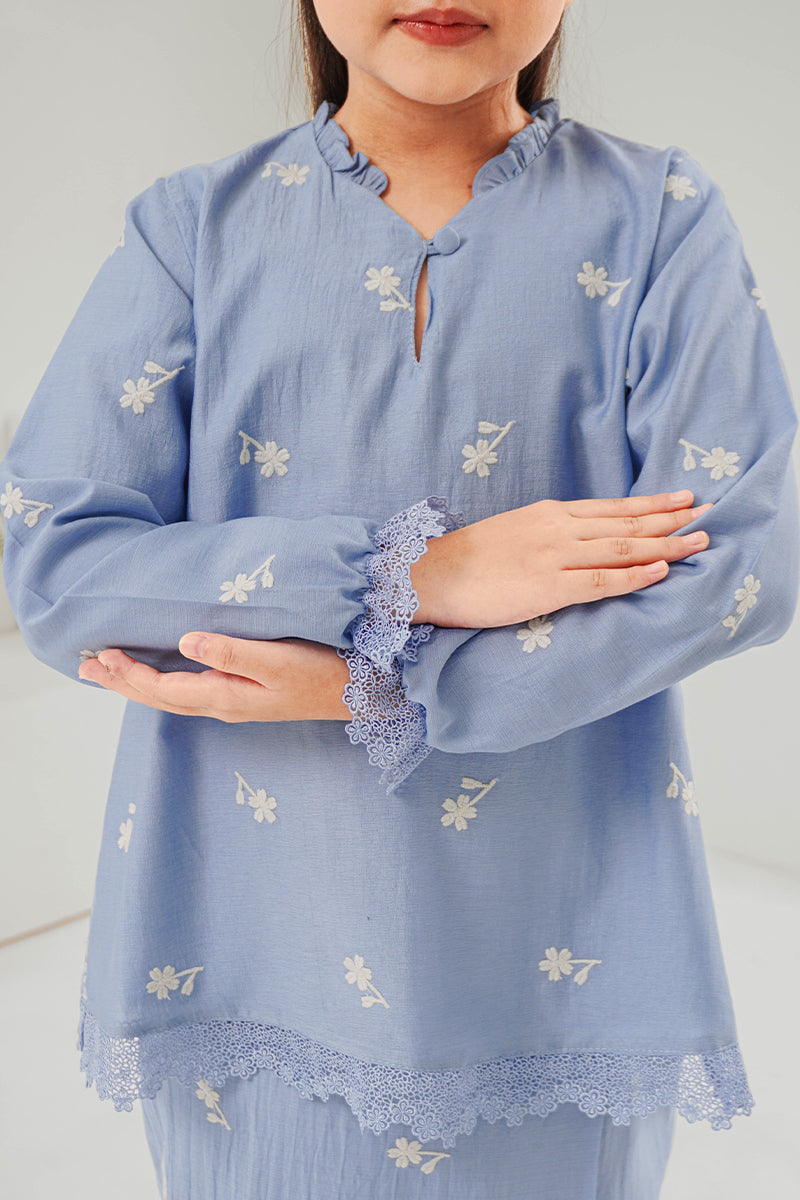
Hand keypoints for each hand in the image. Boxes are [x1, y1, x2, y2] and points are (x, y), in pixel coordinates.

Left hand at [77, 635, 352, 720]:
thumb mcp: (278, 660)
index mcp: (225, 697)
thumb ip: (232, 651)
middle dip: (123, 683)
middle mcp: (225, 705)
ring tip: (112, 671)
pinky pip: (191, 692)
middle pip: (161, 698)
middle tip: (87, 668)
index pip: (162, 689)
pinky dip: (166, 682)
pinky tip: (165, 672)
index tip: (99, 656)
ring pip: (174, 697)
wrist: (365, 691)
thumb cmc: (325, 671)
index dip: (128, 674)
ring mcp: (236, 703)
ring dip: (140, 684)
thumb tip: (185, 642)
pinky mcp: (248, 695)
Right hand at [410, 490, 713, 627]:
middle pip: (626, 523)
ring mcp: (554, 556)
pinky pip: (601, 581)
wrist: (431, 573)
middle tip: (710, 514)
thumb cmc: (468, 559)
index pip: (613, 508)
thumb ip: (548, 534)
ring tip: (700, 541)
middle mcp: (558, 529)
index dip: (653, 505)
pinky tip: (661, 571)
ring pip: (622, 548)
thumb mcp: (514, 532)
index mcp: (550, 514)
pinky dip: (634, 575)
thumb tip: (579, 543)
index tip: (684, 499)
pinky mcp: (547, 587)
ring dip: (666, 544)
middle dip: (671, 520)